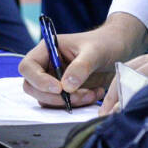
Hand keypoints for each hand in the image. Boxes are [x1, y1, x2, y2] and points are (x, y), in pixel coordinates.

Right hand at [19, 13, 147, 107]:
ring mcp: (54, 80)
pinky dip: (77, 104)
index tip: (58, 88)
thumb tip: (65, 87)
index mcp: (47, 49)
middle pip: (33, 87)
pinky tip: (95, 94)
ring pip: (48, 99)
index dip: (38, 80)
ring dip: (68, 102)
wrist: (120, 49)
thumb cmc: (105, 43)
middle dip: (54, 96)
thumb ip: (80, 67)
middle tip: (78, 96)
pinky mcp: (65, 92)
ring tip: (92, 94)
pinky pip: (62, 104)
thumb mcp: (95, 52)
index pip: (28, 67)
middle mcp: (47, 65)